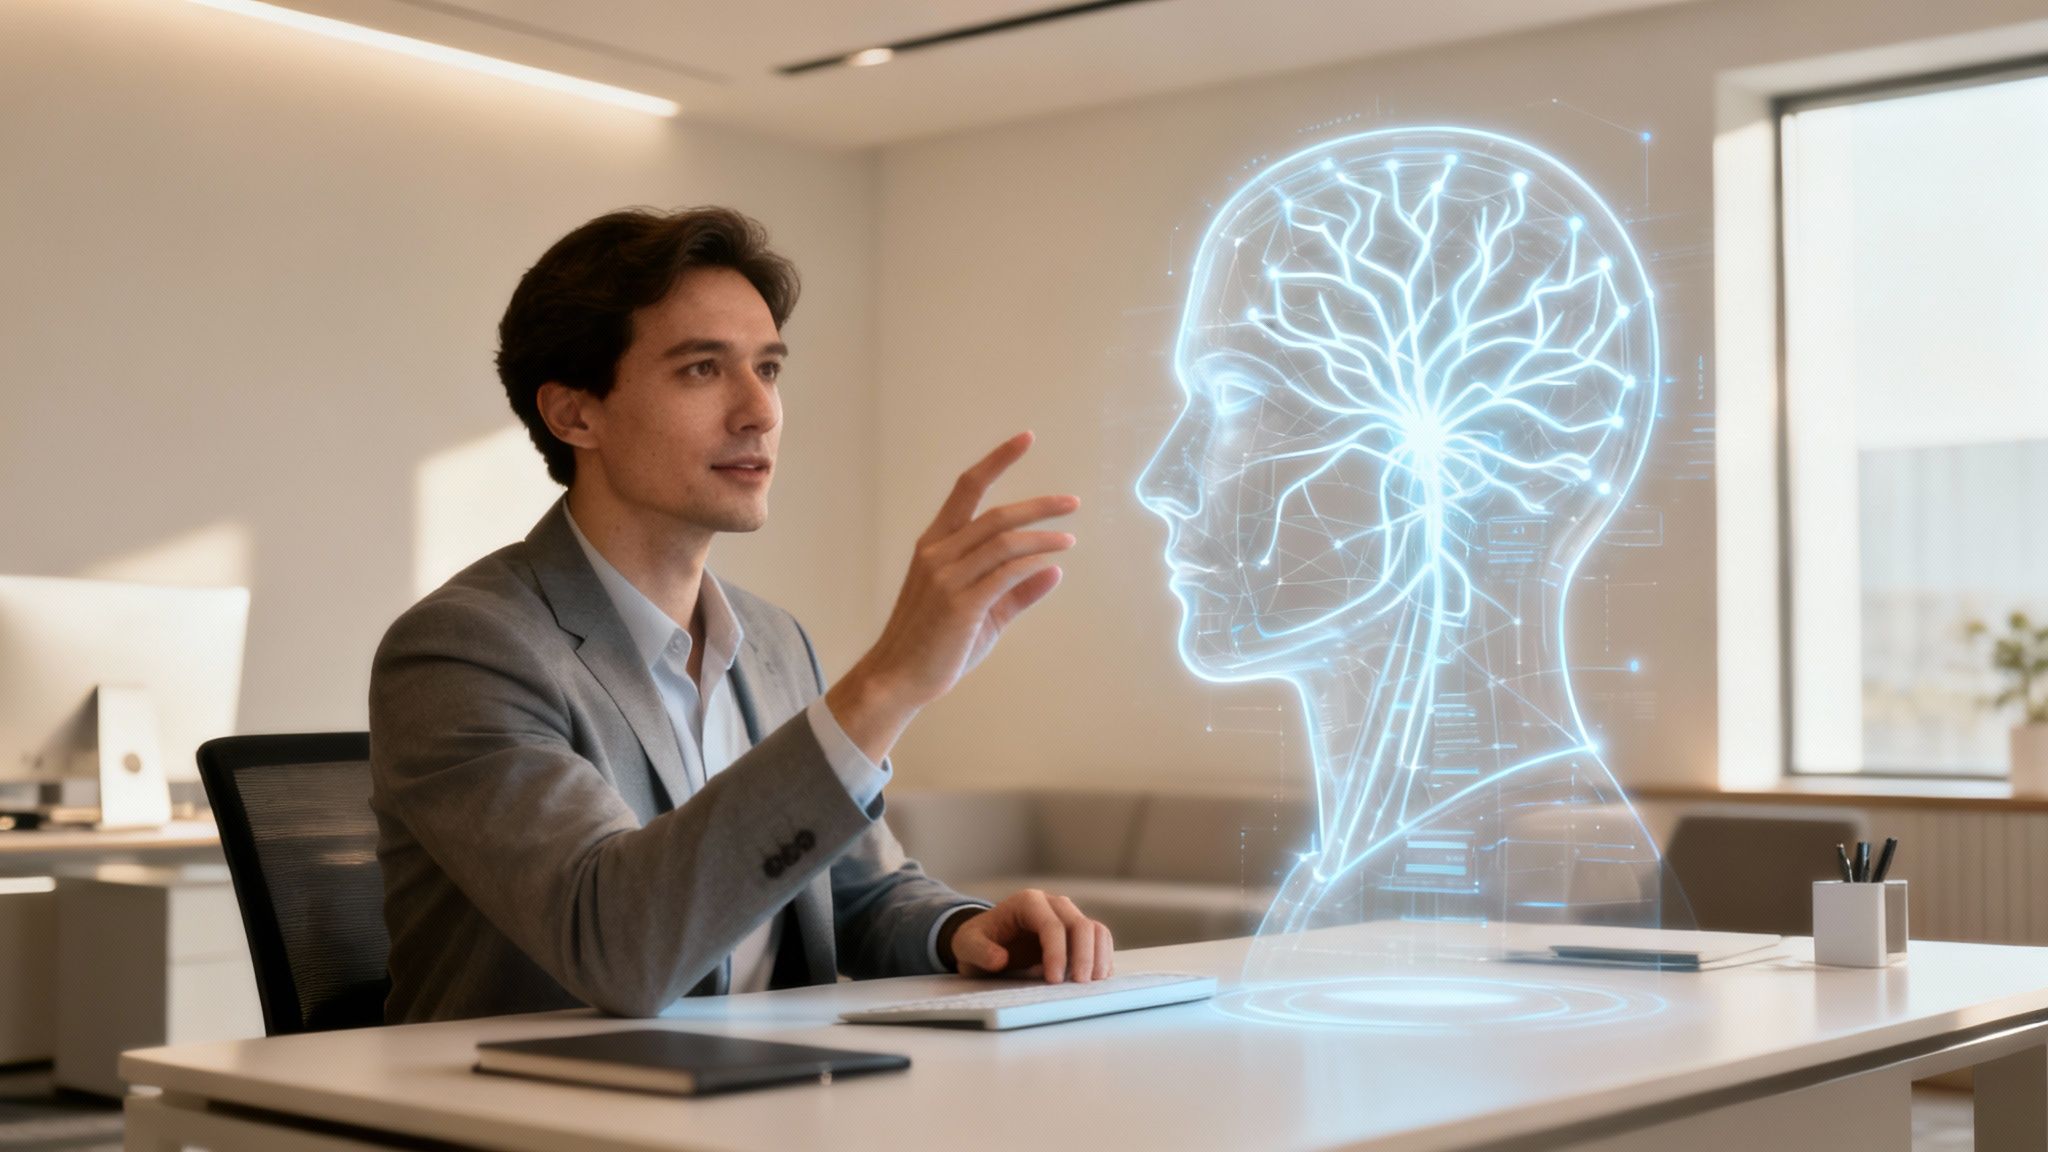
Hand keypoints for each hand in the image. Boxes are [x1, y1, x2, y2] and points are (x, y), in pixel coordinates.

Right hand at [826, 432, 1077, 760]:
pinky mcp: (959, 604)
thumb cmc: (936, 646)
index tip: (1026, 439)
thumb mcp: (981, 613)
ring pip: (1003, 542)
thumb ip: (1015, 590)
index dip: (997, 461)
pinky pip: (1005, 574)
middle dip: (1038, 505)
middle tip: (1072, 503)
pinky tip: (1051, 566)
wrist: (899, 679)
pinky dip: (1032, 565)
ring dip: (1041, 538)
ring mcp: (946, 578)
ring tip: (1068, 541)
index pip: (966, 489)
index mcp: (935, 545)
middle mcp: (937, 553)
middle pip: (995, 514)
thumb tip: (1054, 570)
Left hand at [944, 889, 1114, 982]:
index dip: (1057, 953)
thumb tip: (1000, 959)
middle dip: (1083, 956)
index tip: (1054, 981)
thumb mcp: (967, 945)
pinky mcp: (1075, 933)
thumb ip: (980, 951)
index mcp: (1027, 902)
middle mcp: (1052, 904)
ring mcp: (1067, 917)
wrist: (985, 941)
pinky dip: (1102, 959)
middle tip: (1080, 985)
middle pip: (1080, 925)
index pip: (1052, 925)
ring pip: (1095, 931)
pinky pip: (1098, 941)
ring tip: (1093, 984)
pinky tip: (1097, 980)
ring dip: (1099, 957)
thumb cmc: (977, 941)